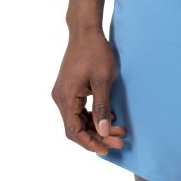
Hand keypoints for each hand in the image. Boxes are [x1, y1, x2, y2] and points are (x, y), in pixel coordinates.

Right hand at [51, 29, 126, 154]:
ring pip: (78, 119)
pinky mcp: (70, 88)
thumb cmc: (95, 51)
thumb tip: (104, 132)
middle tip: (120, 141)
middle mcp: (60, 97)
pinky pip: (79, 110)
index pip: (74, 131)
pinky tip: (110, 117)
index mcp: (66, 97)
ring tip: (119, 131)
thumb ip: (102, 107)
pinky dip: (93, 116)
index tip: (107, 149)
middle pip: (76, 127)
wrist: (86, 30)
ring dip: (97, 127)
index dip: (90, 143)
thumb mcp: (103, 80)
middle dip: (98, 136)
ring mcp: (64, 93)